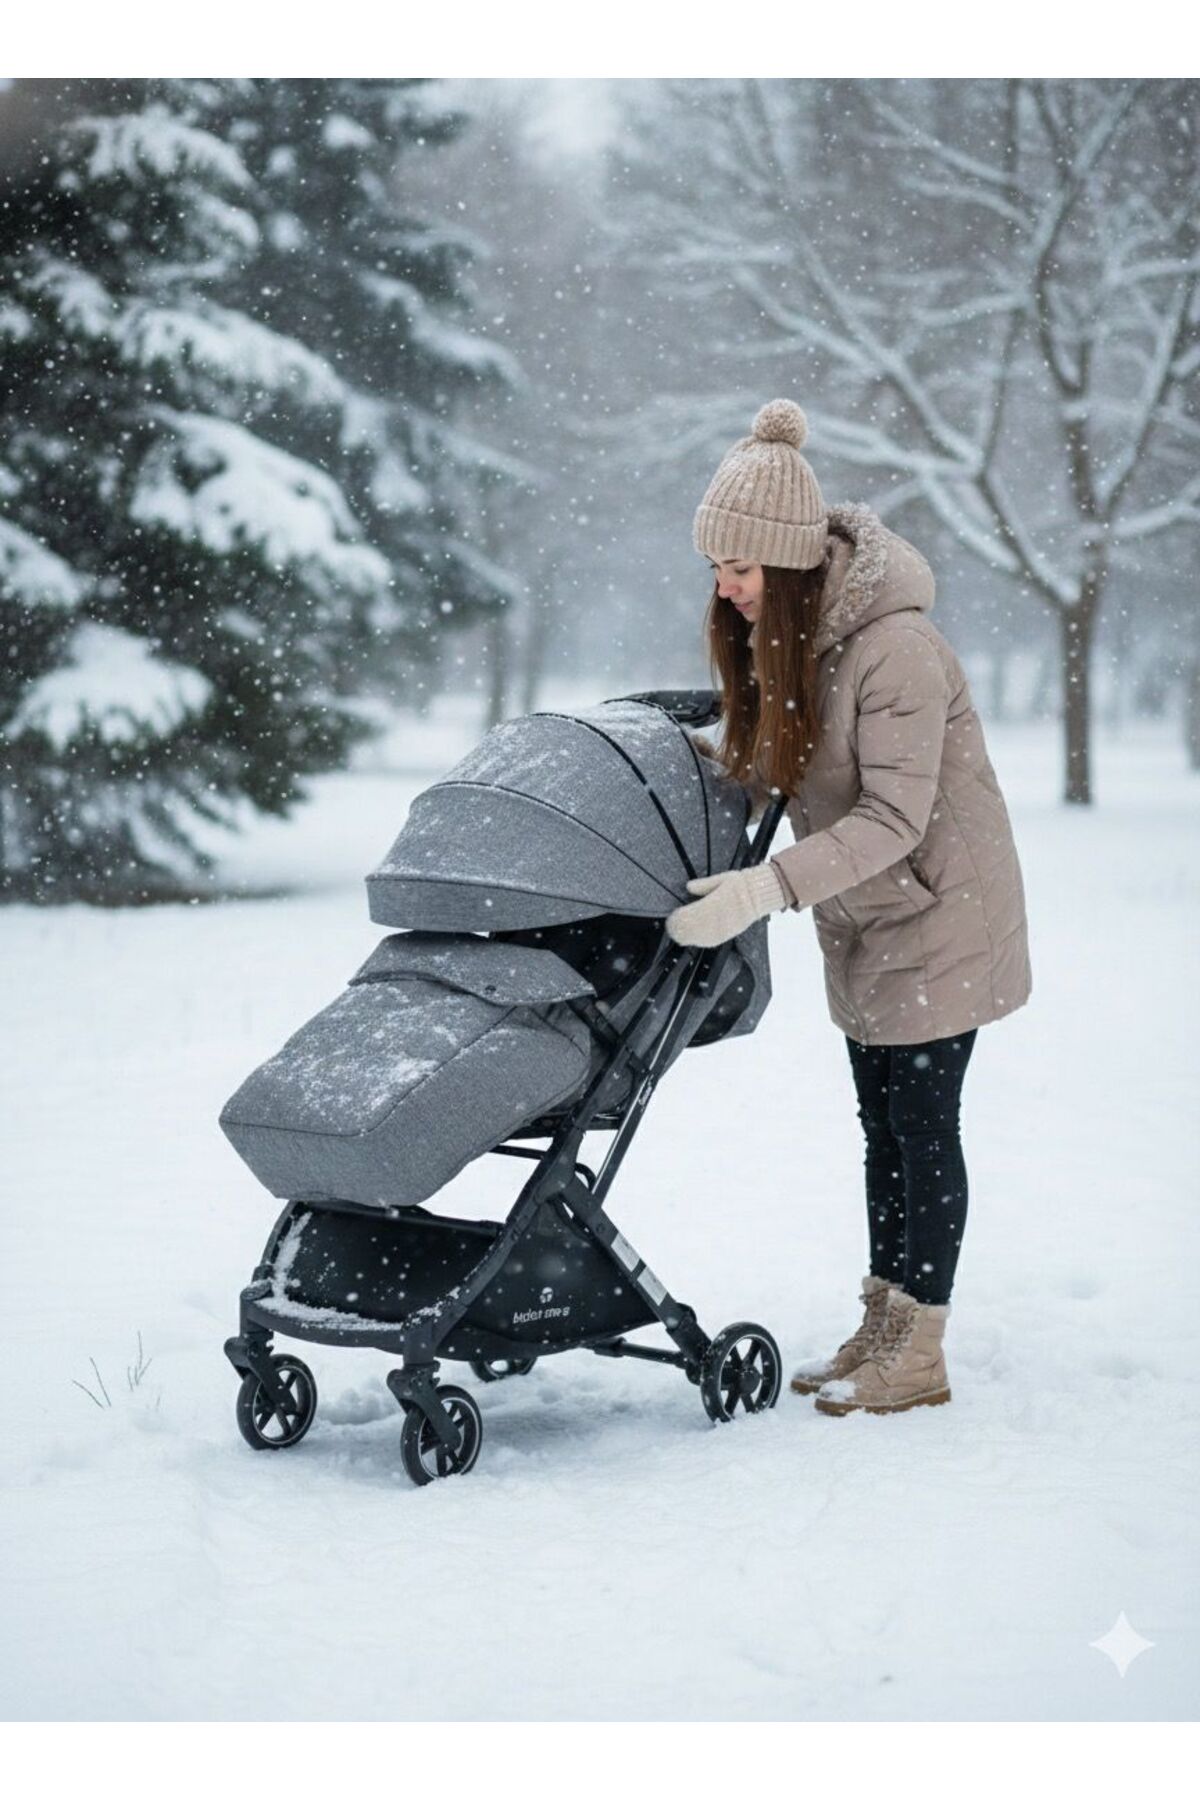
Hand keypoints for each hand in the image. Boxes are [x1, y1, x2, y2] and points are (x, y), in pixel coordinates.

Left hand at [665, 864, 788, 948]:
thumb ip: (703, 885)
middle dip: (677, 929)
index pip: (685, 917)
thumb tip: (689, 886)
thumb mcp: (720, 879)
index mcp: (710, 904)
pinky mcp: (725, 936)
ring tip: (680, 932)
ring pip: (696, 939)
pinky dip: (698, 941)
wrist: (758, 896)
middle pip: (688, 931)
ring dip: (686, 936)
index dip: (675, 919)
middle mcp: (714, 920)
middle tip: (673, 925)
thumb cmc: (741, 885)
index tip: (672, 916)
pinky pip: (708, 943)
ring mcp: (720, 930)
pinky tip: (694, 937)